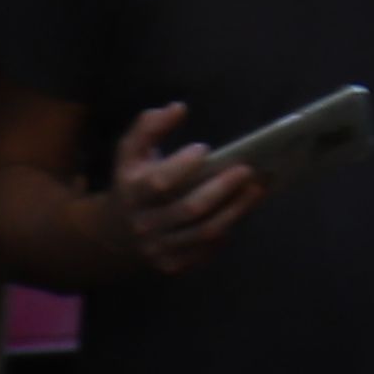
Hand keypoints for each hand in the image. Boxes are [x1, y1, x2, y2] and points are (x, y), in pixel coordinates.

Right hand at [98, 102, 268, 274]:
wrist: (114, 233)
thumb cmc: (132, 182)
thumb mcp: (130, 152)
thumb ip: (149, 126)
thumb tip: (178, 108)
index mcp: (133, 192)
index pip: (160, 182)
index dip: (183, 166)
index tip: (205, 149)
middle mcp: (144, 223)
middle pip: (189, 209)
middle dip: (222, 188)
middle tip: (247, 170)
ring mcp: (159, 248)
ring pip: (204, 232)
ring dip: (235, 210)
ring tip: (258, 189)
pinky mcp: (173, 264)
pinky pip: (207, 249)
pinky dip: (227, 230)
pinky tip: (240, 211)